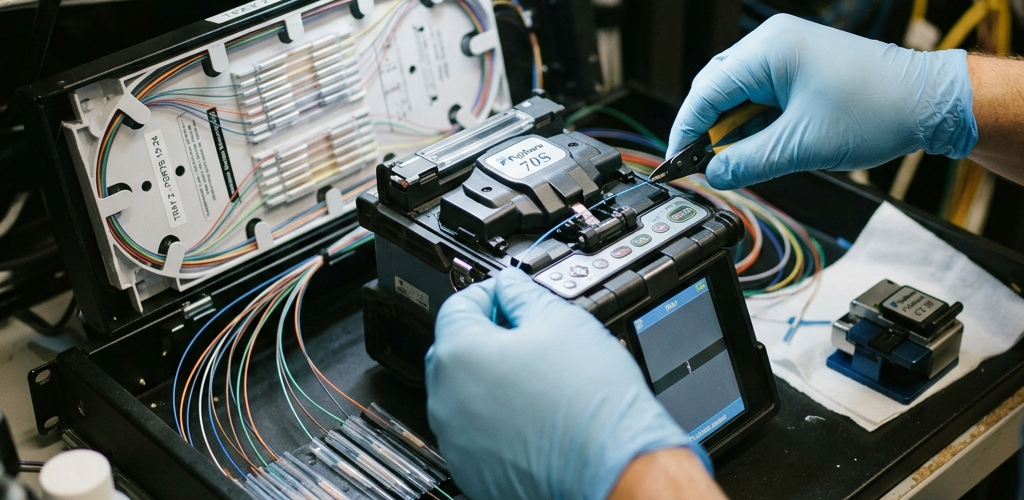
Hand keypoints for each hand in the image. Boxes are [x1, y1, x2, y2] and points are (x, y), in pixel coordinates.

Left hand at [426, 268, 709, 499]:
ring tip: (538, 379)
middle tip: (527, 336)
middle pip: (455, 351)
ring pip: (465, 395)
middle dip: (487, 337)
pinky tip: (534, 414)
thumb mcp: (561, 320)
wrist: (613, 467)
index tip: (508, 295)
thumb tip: (510, 285)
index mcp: (459, 355)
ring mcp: (456, 440)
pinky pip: (476, 432)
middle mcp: (445, 400)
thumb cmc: (590, 401)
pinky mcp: (473, 470)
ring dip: (491, 380)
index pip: (457, 306)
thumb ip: (523, 294)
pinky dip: (497, 419)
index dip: (488, 293)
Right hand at [667, 14, 977, 189]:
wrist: (929, 103)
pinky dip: (753, 124)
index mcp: (769, 51)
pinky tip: (756, 148)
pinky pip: (760, 96)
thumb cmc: (877, 111)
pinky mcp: (799, 67)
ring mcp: (786, 53)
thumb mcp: (800, 147)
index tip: (676, 163)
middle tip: (703, 168)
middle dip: (707, 132)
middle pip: (716, 90)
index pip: (705, 92)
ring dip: (732, 130)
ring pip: (737, 95)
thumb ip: (746, 163)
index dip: (686, 132)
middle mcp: (772, 44)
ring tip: (735, 162)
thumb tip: (713, 175)